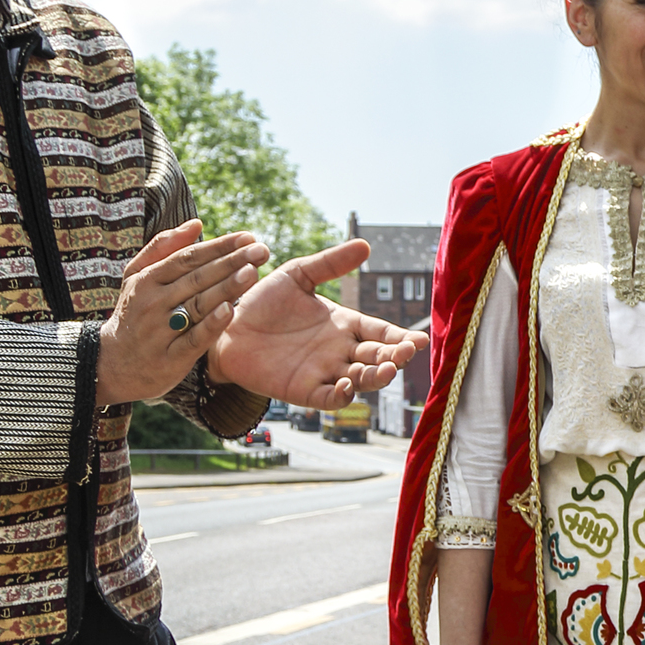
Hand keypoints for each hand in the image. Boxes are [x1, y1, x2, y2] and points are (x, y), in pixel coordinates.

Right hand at [99, 222, 268, 406]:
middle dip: (232, 262)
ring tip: (252, 272)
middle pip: (197, 278)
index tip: (248, 236)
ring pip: (198, 305)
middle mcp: (154, 302)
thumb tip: (196, 223)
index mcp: (148, 280)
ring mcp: (161, 331)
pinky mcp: (169, 358)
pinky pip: (193, 339)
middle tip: (261, 250)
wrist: (111, 365)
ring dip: (226, 288)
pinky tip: (230, 310)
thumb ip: (163, 248)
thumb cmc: (134, 313)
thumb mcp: (137, 277)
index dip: (219, 246)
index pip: (188, 257)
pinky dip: (211, 325)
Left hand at [211, 238, 422, 407]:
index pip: (381, 333)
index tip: (419, 340)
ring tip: (384, 371)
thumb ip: (330, 263)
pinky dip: (342, 395)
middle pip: (377, 358)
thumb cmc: (262, 301)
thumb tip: (365, 245)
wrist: (225, 326)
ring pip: (359, 380)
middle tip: (404, 354)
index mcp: (344, 324)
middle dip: (393, 358)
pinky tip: (348, 385)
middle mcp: (339, 350)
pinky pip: (328, 398)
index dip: (401, 338)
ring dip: (374, 378)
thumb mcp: (297, 275)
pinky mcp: (302, 390)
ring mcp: (323, 372)